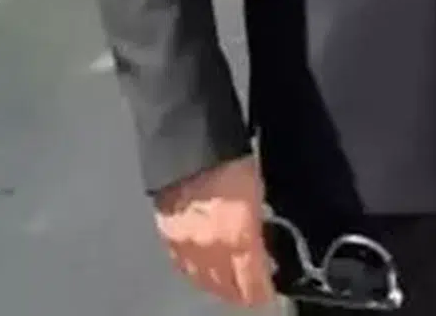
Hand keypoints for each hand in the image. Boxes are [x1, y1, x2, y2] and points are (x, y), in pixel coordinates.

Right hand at [152, 155, 275, 307]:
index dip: (262, 291)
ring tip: (228, 288)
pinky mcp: (166, 238)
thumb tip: (259, 243)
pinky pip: (182, 267)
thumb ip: (257, 224)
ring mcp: (186, 246)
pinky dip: (194, 274)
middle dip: (241, 292)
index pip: (252, 281)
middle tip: (250, 292)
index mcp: (239, 235)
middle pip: (226, 287)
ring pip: (202, 282)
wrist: (188, 142)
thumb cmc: (230, 158)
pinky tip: (202, 273)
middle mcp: (211, 249)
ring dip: (217, 287)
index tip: (269, 293)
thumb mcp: (256, 191)